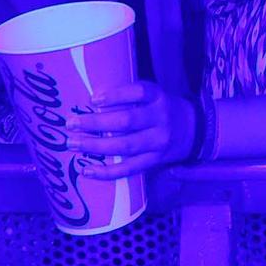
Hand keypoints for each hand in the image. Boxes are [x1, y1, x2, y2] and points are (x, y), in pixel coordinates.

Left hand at [69, 80, 193, 176]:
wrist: (195, 129)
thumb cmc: (163, 109)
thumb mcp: (154, 96)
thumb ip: (129, 97)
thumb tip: (91, 102)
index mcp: (159, 98)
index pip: (139, 93)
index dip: (116, 96)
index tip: (93, 99)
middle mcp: (160, 119)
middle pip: (127, 121)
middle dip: (96, 123)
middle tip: (71, 123)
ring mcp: (159, 142)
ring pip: (125, 146)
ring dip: (96, 146)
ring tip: (73, 144)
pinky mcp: (155, 161)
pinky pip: (129, 169)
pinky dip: (107, 172)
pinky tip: (87, 170)